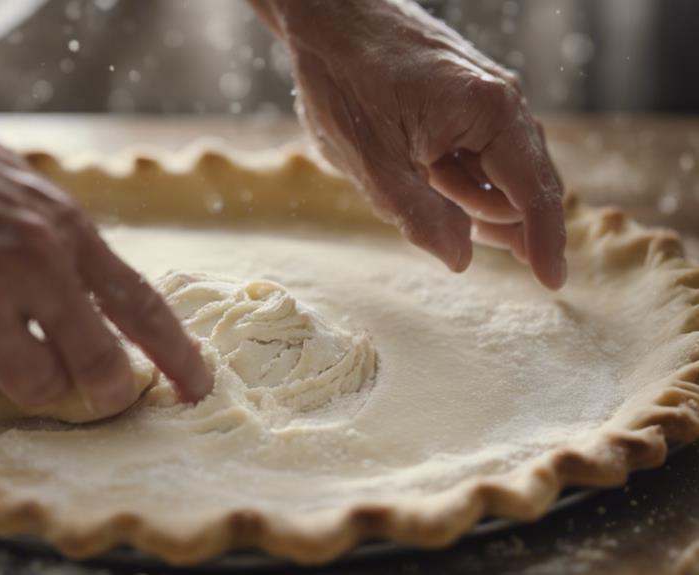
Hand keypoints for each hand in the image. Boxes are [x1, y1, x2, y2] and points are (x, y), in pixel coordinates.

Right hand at [0, 98, 211, 412]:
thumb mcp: (33, 191)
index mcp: (65, 230)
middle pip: (98, 364)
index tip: (198, 389)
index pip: (140, 305)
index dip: (178, 356)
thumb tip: (109, 309)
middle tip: (108, 394)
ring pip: (38, 386)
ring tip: (23, 355)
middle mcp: (29, 267)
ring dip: (41, 385)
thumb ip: (71, 248)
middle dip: (112, 392)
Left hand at [253, 0, 566, 288]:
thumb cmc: (345, 81)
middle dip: (483, 214)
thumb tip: (461, 262)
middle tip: (427, 190)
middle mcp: (502, 101)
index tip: (552, 284)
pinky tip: (419, 168)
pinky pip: (477, 154)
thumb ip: (419, 216)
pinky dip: (455, 176)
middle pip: (522, 186)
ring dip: (461, 193)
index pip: (532, 192)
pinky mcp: (469, 101)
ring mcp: (488, 99)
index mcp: (489, 111)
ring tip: (410, 168)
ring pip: (496, 173)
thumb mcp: (372, 162)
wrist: (327, 18)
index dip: (543, 242)